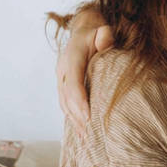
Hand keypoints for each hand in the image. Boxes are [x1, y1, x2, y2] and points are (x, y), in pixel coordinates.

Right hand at [56, 7, 111, 134]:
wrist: (84, 30)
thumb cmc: (96, 32)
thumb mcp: (102, 29)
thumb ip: (104, 35)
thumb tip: (104, 40)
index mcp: (71, 57)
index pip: (73, 82)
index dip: (79, 100)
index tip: (88, 116)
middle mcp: (63, 70)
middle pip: (67, 97)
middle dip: (77, 116)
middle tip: (90, 133)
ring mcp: (61, 78)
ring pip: (64, 103)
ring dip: (74, 121)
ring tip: (85, 138)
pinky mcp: (64, 85)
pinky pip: (65, 104)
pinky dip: (72, 118)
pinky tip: (80, 132)